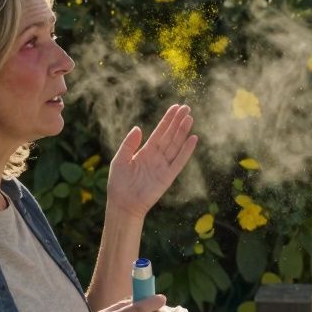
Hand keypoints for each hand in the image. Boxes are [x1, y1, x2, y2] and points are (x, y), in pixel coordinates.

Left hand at [106, 104, 197, 218]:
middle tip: (186, 107)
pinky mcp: (167, 177)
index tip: (175, 108)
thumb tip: (138, 128)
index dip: (167, 120)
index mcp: (145, 151)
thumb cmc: (118, 183)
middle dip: (178, 122)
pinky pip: (179, 161)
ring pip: (175, 145)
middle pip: (170, 136)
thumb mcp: (120, 160)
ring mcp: (163, 166)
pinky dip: (186, 151)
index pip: (159, 132)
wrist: (123, 204)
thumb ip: (129, 144)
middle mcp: (156, 157)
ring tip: (190, 118)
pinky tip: (193, 139)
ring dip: (182, 132)